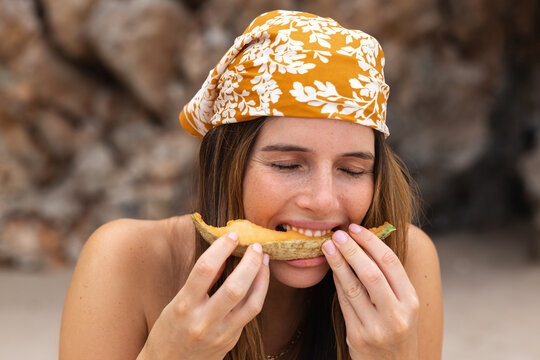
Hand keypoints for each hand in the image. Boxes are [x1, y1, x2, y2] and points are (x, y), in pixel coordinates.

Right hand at [139, 233, 269, 359]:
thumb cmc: (169, 331)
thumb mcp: (176, 303)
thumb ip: (200, 282)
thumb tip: (222, 255)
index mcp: (183, 306)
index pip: (205, 269)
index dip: (221, 248)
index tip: (232, 235)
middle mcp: (203, 321)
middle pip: (235, 287)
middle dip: (250, 263)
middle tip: (256, 246)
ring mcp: (220, 333)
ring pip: (251, 302)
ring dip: (261, 277)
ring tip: (264, 259)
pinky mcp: (232, 340)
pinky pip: (251, 312)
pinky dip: (259, 292)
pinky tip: (261, 279)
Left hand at [322, 224, 418, 359]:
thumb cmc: (397, 332)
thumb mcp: (404, 307)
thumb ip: (390, 281)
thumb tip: (367, 244)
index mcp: (411, 301)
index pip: (390, 263)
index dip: (371, 242)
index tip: (355, 228)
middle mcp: (397, 315)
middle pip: (371, 273)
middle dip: (352, 249)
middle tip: (338, 234)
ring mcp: (376, 327)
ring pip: (353, 287)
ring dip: (338, 263)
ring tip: (327, 246)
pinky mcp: (358, 336)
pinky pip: (344, 303)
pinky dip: (337, 283)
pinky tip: (331, 269)